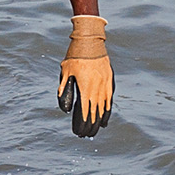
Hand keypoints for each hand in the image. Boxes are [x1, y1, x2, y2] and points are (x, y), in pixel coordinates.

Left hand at [57, 15, 111, 136]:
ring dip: (99, 119)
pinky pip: (109, 98)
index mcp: (85, 86)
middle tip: (86, 135)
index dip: (82, 122)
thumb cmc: (75, 55)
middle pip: (94, 111)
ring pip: (103, 106)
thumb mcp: (65, 71)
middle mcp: (97, 87)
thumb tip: (64, 108)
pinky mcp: (109, 79)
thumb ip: (64, 89)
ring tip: (95, 130)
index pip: (84, 110)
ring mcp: (105, 84)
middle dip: (90, 124)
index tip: (79, 132)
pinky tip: (104, 117)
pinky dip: (107, 109)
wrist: (91, 40)